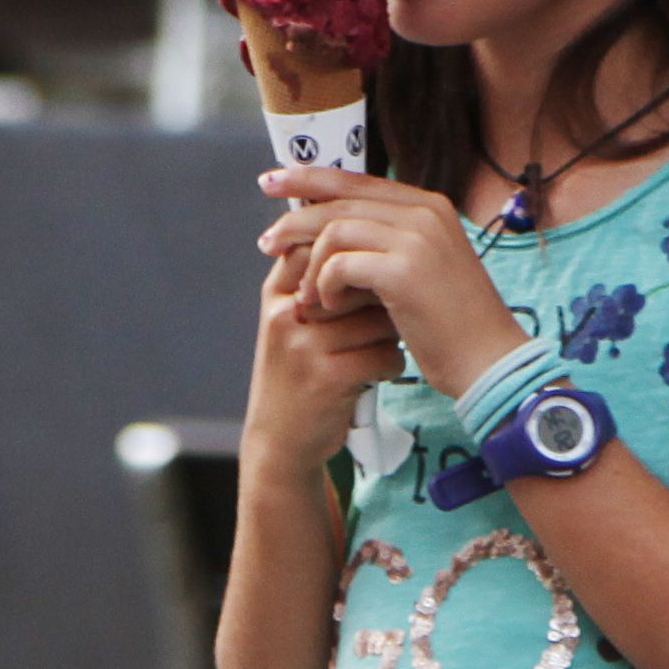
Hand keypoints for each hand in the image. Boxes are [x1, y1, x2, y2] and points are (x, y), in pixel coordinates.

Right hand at [243, 247, 404, 477]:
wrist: (281, 439)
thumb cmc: (301, 370)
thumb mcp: (294, 319)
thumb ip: (317, 277)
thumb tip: (371, 229)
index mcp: (278, 291)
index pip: (325, 243)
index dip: (362, 256)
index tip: (376, 277)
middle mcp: (286, 312)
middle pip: (361, 279)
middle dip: (381, 299)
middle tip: (378, 321)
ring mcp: (303, 345)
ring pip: (380, 318)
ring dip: (390, 336)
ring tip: (371, 351)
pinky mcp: (327, 377)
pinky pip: (386, 354)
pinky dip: (390, 366)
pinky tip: (374, 375)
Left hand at [256, 166, 524, 398]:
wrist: (487, 360)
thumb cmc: (451, 323)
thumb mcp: (419, 268)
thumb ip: (385, 242)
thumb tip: (327, 231)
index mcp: (430, 206)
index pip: (357, 180)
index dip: (310, 177)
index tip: (273, 182)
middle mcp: (426, 211)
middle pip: (339, 200)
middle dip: (294, 220)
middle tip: (266, 243)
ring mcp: (417, 237)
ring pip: (334, 231)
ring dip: (310, 265)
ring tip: (307, 297)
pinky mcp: (404, 269)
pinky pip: (340, 264)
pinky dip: (325, 286)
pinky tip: (330, 307)